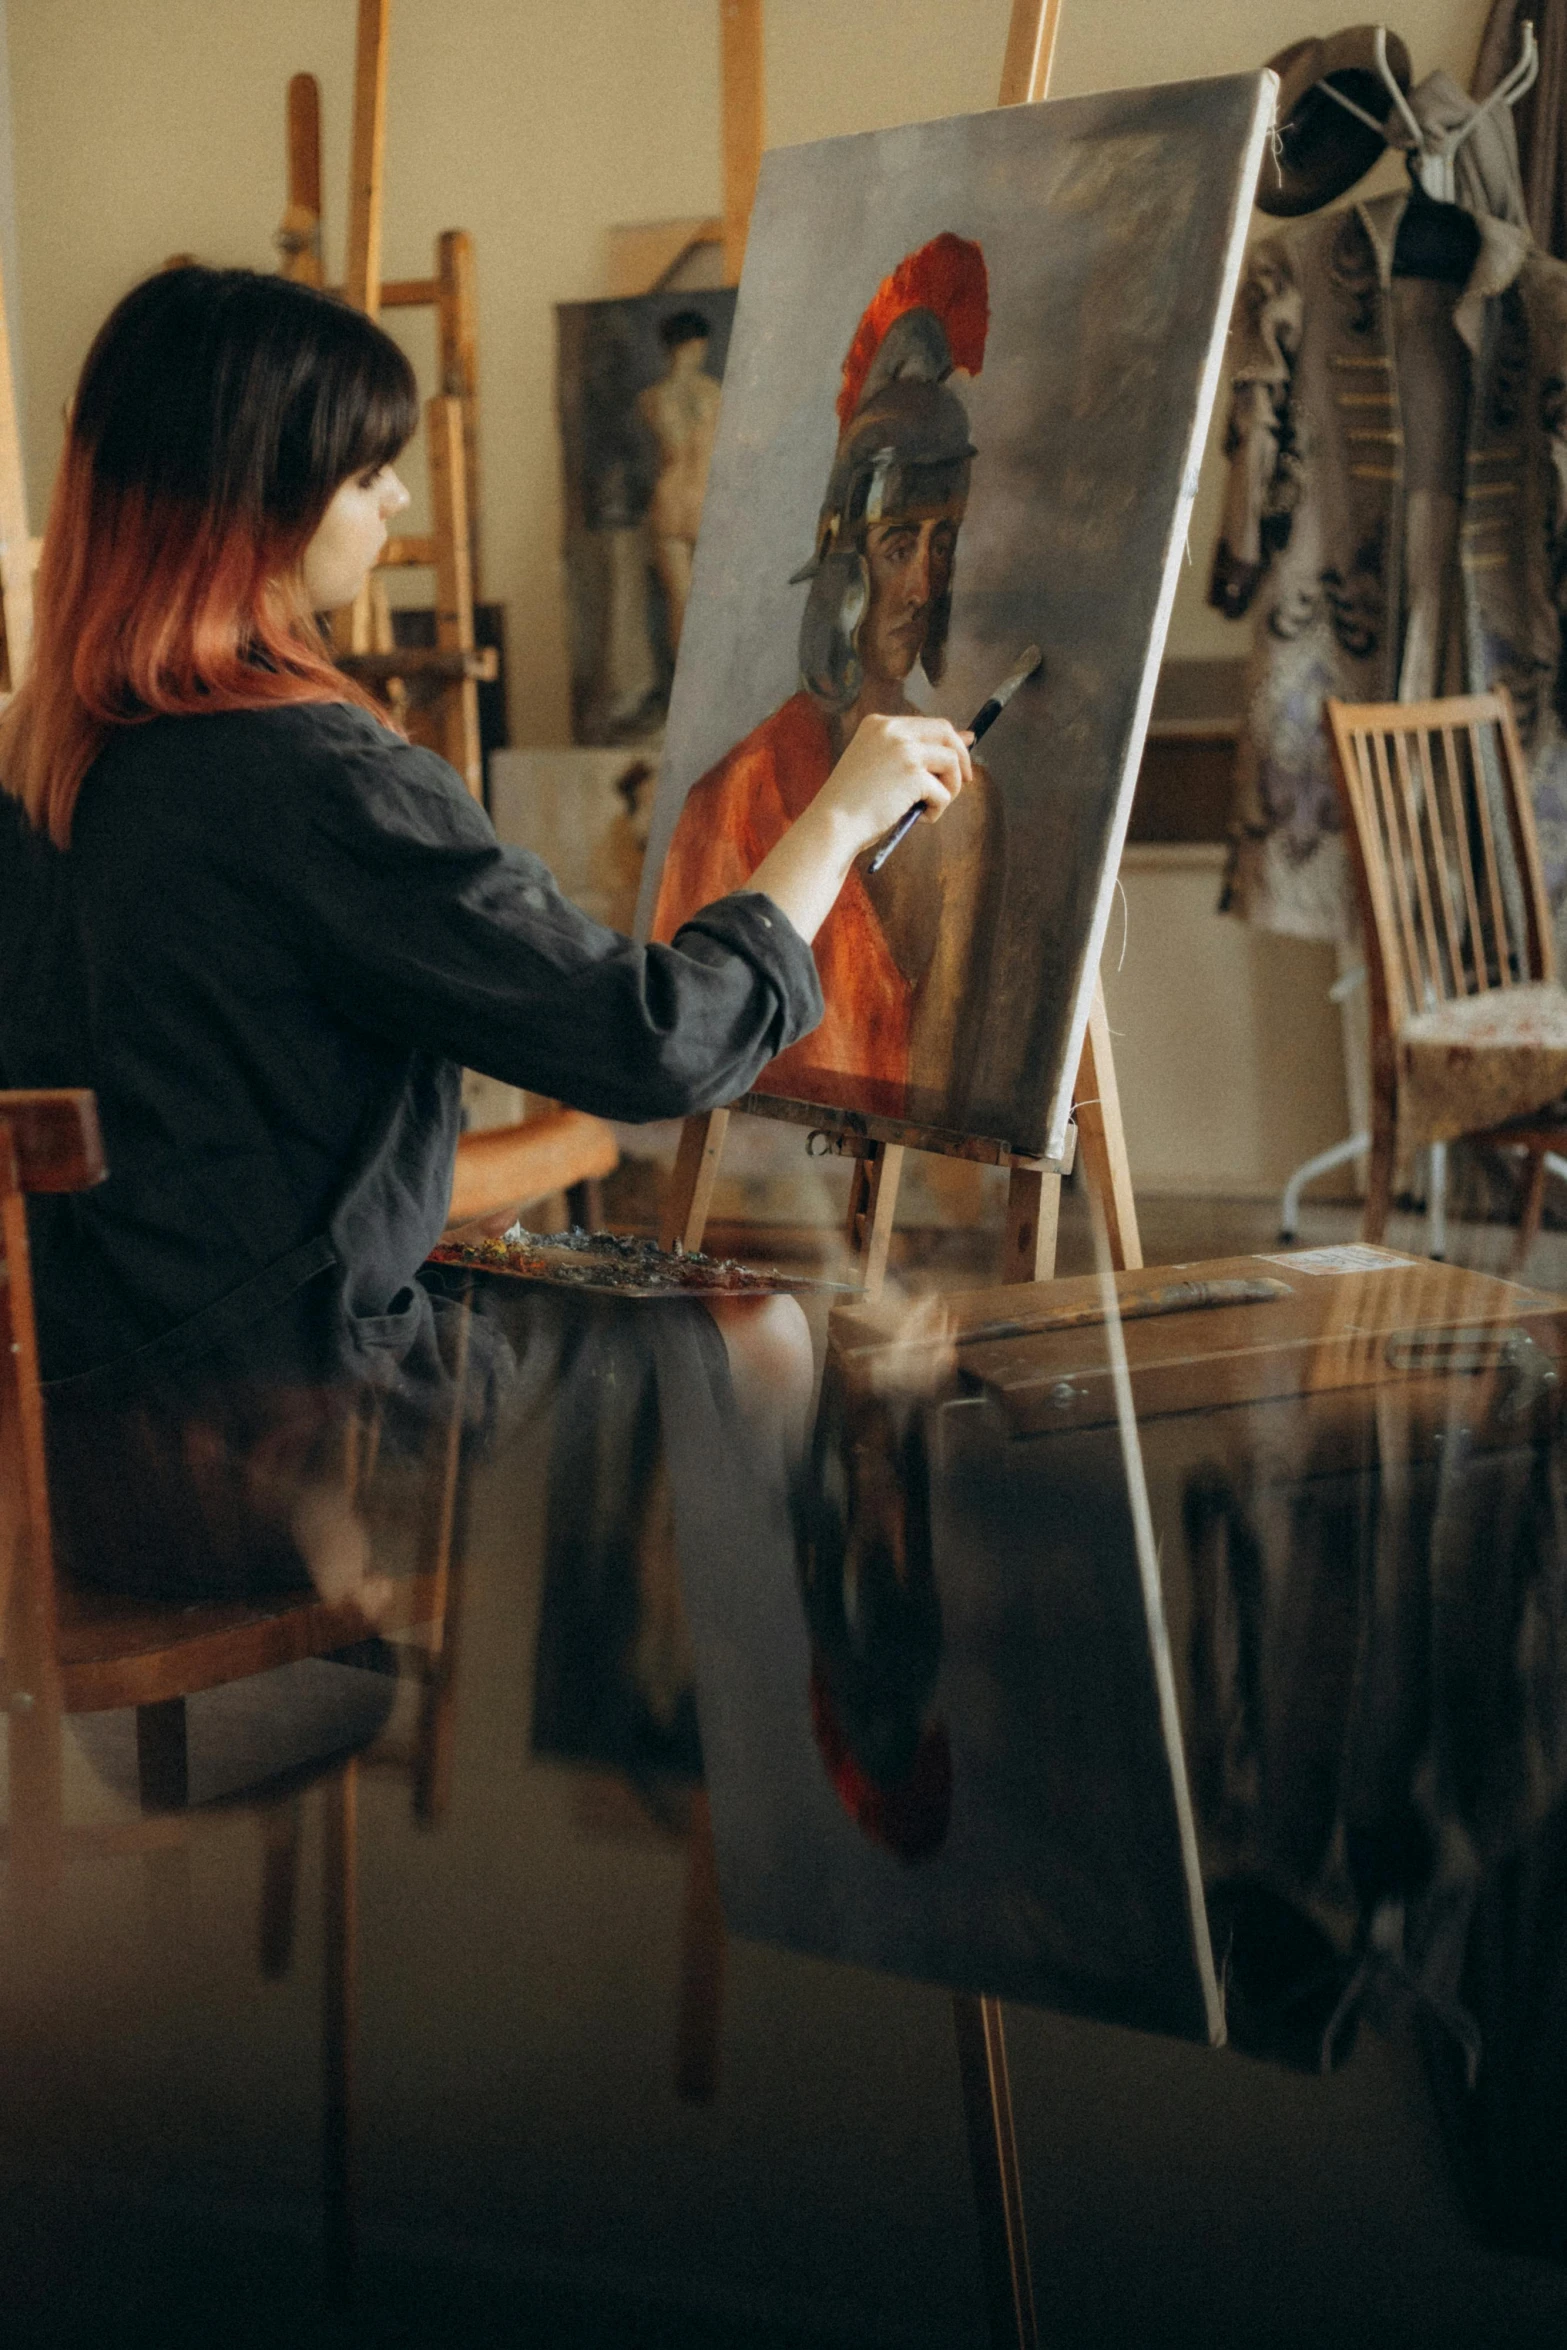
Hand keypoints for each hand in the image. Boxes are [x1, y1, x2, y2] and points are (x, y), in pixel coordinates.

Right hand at [817, 713, 972, 860]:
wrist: (832, 824)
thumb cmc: (853, 803)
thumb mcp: (878, 766)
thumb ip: (913, 751)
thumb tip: (965, 738)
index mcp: (879, 724)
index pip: (927, 725)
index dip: (949, 742)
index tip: (960, 759)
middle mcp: (892, 730)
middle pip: (945, 733)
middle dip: (961, 758)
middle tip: (965, 782)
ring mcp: (904, 750)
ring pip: (951, 762)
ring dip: (950, 788)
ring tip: (929, 807)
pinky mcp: (913, 774)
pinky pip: (944, 792)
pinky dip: (937, 809)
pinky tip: (918, 819)